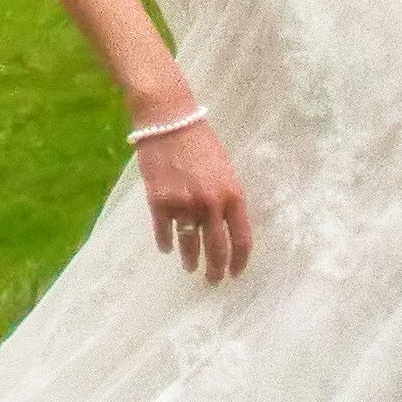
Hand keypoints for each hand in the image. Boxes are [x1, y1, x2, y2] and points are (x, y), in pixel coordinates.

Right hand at [139, 116, 252, 283]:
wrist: (169, 121)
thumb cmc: (201, 142)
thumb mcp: (225, 169)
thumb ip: (227, 198)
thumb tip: (225, 226)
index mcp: (232, 195)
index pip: (241, 239)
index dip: (239, 261)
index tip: (235, 273)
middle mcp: (211, 204)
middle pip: (216, 249)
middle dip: (215, 269)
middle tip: (212, 280)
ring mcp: (184, 205)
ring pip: (189, 245)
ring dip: (191, 260)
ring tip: (190, 267)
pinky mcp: (159, 202)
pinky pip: (164, 233)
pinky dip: (165, 243)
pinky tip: (166, 248)